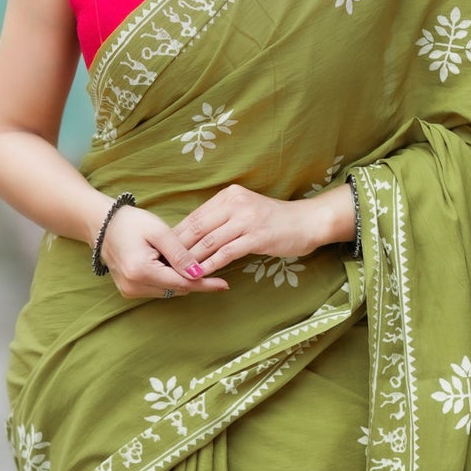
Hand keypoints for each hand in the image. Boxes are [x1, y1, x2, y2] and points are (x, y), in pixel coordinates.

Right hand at [100, 202, 227, 299]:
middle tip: (211, 266)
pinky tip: (173, 266)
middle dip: (194, 280)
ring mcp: (129, 290)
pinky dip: (169, 280)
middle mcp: (133, 286)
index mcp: (141, 271)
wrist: (102, 223)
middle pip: (176, 290)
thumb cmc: (131, 222)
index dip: (205, 284)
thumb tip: (199, 274)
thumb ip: (180, 254)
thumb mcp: (159, 232)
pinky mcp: (129, 290)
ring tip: (187, 262)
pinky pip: (158, 289)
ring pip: (168, 291)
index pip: (181, 284)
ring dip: (181, 279)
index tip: (224, 284)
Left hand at [175, 182, 352, 276]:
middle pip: (197, 228)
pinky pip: (226, 253)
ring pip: (208, 242)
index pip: (195, 216)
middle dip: (177, 248)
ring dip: (191, 260)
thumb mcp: (246, 211)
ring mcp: (246, 219)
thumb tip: (194, 236)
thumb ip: (222, 218)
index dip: (176, 234)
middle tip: (162, 264)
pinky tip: (200, 275)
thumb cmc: (275, 220)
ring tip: (176, 273)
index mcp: (228, 195)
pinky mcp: (256, 236)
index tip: (162, 250)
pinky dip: (210, 265)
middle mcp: (235, 203)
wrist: (308, 222)